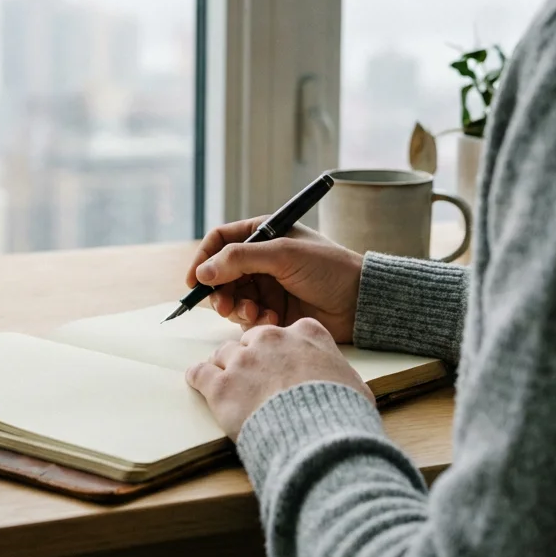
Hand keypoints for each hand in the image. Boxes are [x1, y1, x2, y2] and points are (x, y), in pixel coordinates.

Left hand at [186, 319, 371, 438]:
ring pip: (223, 354)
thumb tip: (344, 385)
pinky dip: (199, 378)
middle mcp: (271, 339)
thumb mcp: (354, 385)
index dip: (280, 350)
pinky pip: (200, 373)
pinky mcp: (221, 386)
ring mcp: (243, 361)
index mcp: (306, 333)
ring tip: (226, 385)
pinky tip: (199, 384)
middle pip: (250, 340)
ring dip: (224, 368)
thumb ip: (339, 373)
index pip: (285, 331)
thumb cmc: (341, 414)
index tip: (279, 363)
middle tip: (252, 379)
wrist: (318, 438)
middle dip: (250, 358)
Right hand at [187, 216, 363, 342]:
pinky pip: (247, 318)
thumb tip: (203, 272)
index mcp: (264, 234)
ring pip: (231, 298)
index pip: (221, 241)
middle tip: (224, 306)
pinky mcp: (273, 312)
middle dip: (219, 291)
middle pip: (220, 274)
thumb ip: (240, 259)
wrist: (360, 302)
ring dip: (237, 308)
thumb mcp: (283, 254)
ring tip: (255, 314)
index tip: (195, 280)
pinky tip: (273, 321)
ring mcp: (267, 287)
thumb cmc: (329, 268)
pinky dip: (253, 321)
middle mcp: (261, 260)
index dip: (204, 258)